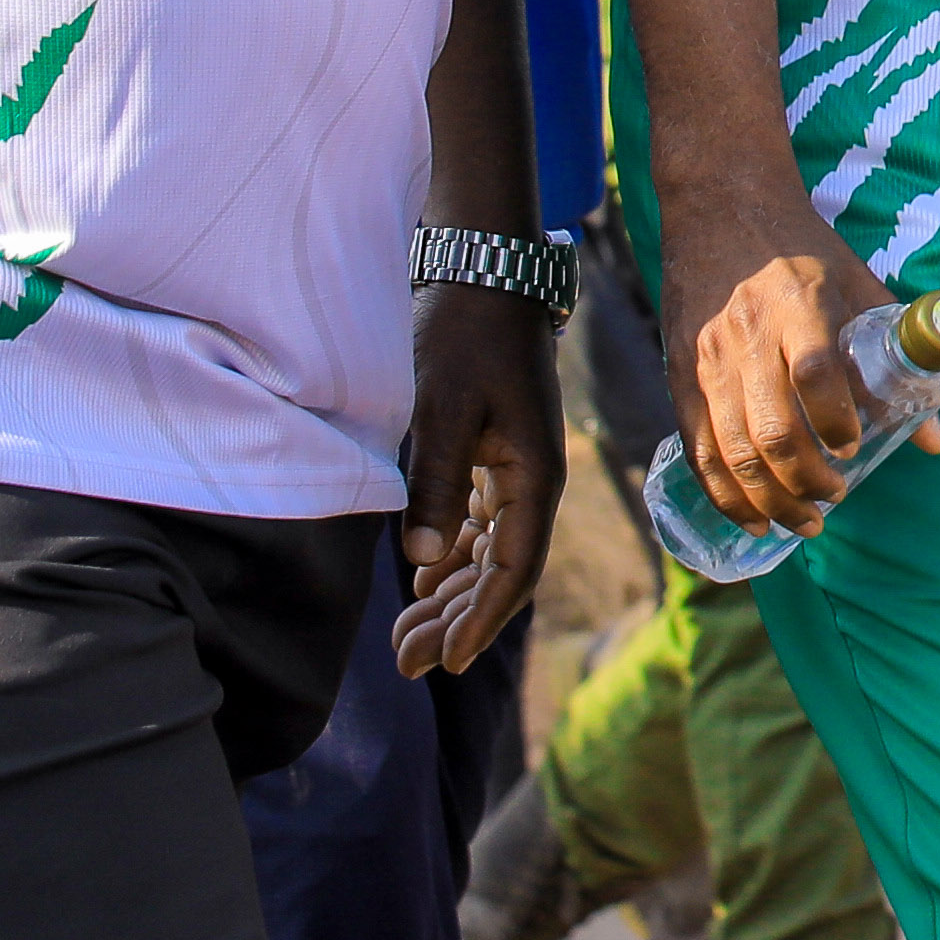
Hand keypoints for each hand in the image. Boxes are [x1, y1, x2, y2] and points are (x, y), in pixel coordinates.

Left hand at [391, 286, 567, 673]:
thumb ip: (435, 484)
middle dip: (456, 621)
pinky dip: (452, 558)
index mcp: (535, 474)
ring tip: (404, 637)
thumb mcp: (444, 410)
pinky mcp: (494, 455)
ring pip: (487, 552)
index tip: (447, 663)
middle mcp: (532, 480)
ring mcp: (515, 469)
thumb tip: (421, 563)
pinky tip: (421, 582)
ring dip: (450, 596)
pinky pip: (478, 525)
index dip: (482, 619)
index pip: (515, 567)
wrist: (483, 275)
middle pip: (500, 570)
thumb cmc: (465, 337)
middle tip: (406, 664)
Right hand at [665, 185, 892, 538]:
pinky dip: (723, 493)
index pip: (815, 373)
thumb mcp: (860, 286)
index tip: (856, 448)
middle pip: (771, 427)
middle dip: (805, 479)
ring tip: (802, 522)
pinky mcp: (679, 376)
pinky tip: (751, 517)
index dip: (835, 419)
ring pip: (732, 449)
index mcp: (800, 305)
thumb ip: (899, 357)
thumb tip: (935, 441)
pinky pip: (698, 448)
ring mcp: (707, 360)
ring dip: (769, 497)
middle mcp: (748, 336)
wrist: (722, 210)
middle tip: (834, 499)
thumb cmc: (804, 251)